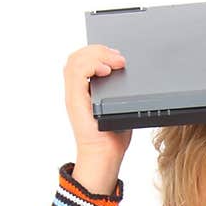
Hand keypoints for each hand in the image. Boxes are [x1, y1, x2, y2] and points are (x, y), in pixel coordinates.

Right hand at [63, 44, 132, 166]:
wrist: (105, 156)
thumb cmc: (113, 136)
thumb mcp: (119, 106)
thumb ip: (119, 89)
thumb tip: (131, 72)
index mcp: (84, 90)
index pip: (82, 59)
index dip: (98, 51)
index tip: (118, 55)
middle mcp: (76, 91)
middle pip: (78, 56)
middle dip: (100, 49)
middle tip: (119, 56)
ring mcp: (74, 95)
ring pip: (75, 60)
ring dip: (97, 55)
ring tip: (116, 61)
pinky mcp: (75, 101)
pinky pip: (77, 72)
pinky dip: (91, 65)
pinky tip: (106, 70)